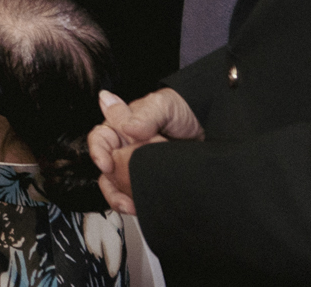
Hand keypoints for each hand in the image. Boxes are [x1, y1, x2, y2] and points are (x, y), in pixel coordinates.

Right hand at [89, 88, 201, 214]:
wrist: (212, 127)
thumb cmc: (182, 110)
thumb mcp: (163, 105)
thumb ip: (145, 115)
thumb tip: (128, 128)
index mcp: (120, 126)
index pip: (100, 139)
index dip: (98, 152)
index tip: (107, 164)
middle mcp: (125, 146)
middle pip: (106, 167)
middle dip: (110, 184)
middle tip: (122, 194)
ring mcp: (138, 164)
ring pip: (118, 184)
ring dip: (120, 198)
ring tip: (131, 206)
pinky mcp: (151, 179)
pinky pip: (137, 192)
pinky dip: (137, 201)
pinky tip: (142, 206)